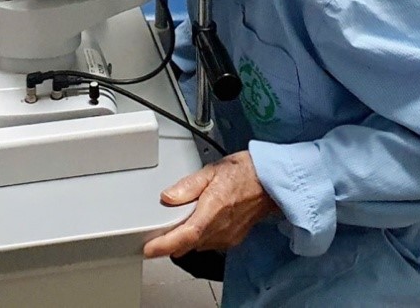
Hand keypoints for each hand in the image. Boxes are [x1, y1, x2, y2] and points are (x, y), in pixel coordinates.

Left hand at [144, 151, 278, 257]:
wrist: (270, 183)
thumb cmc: (243, 173)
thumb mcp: (211, 170)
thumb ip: (187, 186)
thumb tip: (167, 197)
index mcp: (213, 209)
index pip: (186, 235)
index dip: (165, 245)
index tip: (149, 249)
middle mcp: (221, 228)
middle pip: (188, 244)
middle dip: (170, 243)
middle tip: (154, 235)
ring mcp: (227, 236)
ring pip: (197, 245)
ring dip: (184, 239)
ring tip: (174, 225)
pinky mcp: (232, 239)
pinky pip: (209, 243)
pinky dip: (198, 237)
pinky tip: (195, 224)